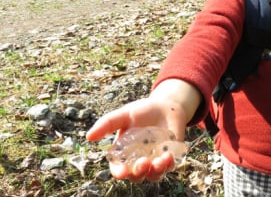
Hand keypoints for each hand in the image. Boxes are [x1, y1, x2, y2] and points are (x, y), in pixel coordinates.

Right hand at [86, 79, 200, 181]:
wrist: (166, 106)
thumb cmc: (142, 111)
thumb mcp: (124, 115)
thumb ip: (107, 124)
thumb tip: (89, 137)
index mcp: (123, 154)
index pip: (118, 168)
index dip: (119, 172)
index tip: (122, 172)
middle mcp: (138, 160)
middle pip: (136, 176)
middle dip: (139, 173)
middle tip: (143, 162)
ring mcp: (154, 160)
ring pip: (154, 175)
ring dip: (156, 171)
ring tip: (160, 160)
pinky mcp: (169, 157)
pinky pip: (170, 167)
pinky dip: (169, 164)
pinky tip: (169, 155)